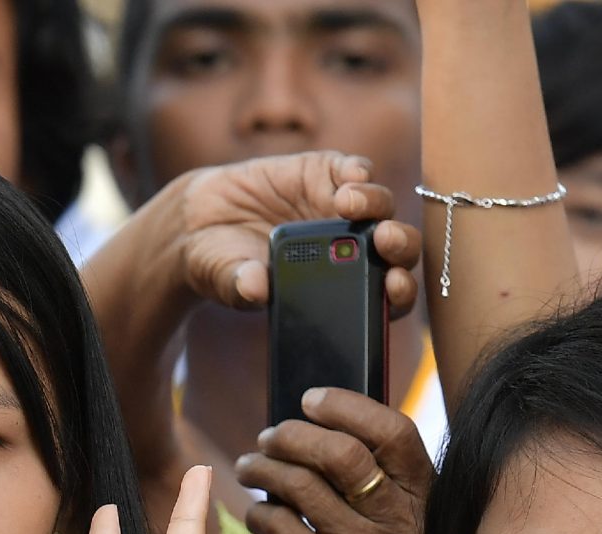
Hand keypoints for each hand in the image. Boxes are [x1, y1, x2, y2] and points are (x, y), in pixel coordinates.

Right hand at [150, 154, 420, 318]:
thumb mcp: (228, 280)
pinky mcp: (327, 173)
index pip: (386, 295)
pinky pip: (355, 170)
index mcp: (341, 287)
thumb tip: (255, 288)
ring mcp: (343, 210)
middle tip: (384, 240)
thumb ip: (244, 286)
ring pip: (381, 205)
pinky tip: (346, 176)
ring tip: (347, 203)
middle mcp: (353, 249)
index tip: (393, 286)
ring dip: (374, 203)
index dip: (399, 292)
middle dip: (399, 245)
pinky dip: (356, 171)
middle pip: (397, 248)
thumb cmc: (224, 264)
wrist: (202, 224)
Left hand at [235, 388, 431, 533]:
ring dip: (265, 468)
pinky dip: (259, 514)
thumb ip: (384, 495)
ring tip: (248, 467)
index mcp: (426, 507)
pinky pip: (280, 525)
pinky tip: (255, 516)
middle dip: (294, 435)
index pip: (395, 432)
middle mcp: (403, 525)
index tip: (311, 399)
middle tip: (268, 438)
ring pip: (303, 485)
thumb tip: (332, 437)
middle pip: (342, 452)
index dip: (349, 406)